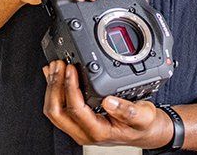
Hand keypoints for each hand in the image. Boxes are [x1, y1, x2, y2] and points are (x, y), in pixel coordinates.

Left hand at [42, 60, 173, 147]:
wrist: (144, 132)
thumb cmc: (143, 125)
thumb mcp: (143, 116)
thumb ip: (128, 111)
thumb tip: (109, 101)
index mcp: (98, 132)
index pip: (75, 109)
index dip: (70, 87)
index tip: (71, 69)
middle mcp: (84, 132)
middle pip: (56, 112)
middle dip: (55, 85)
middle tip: (59, 65)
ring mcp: (78, 128)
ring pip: (54, 110)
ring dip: (52, 86)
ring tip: (55, 66)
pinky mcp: (77, 121)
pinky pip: (59, 107)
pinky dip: (54, 89)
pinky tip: (54, 76)